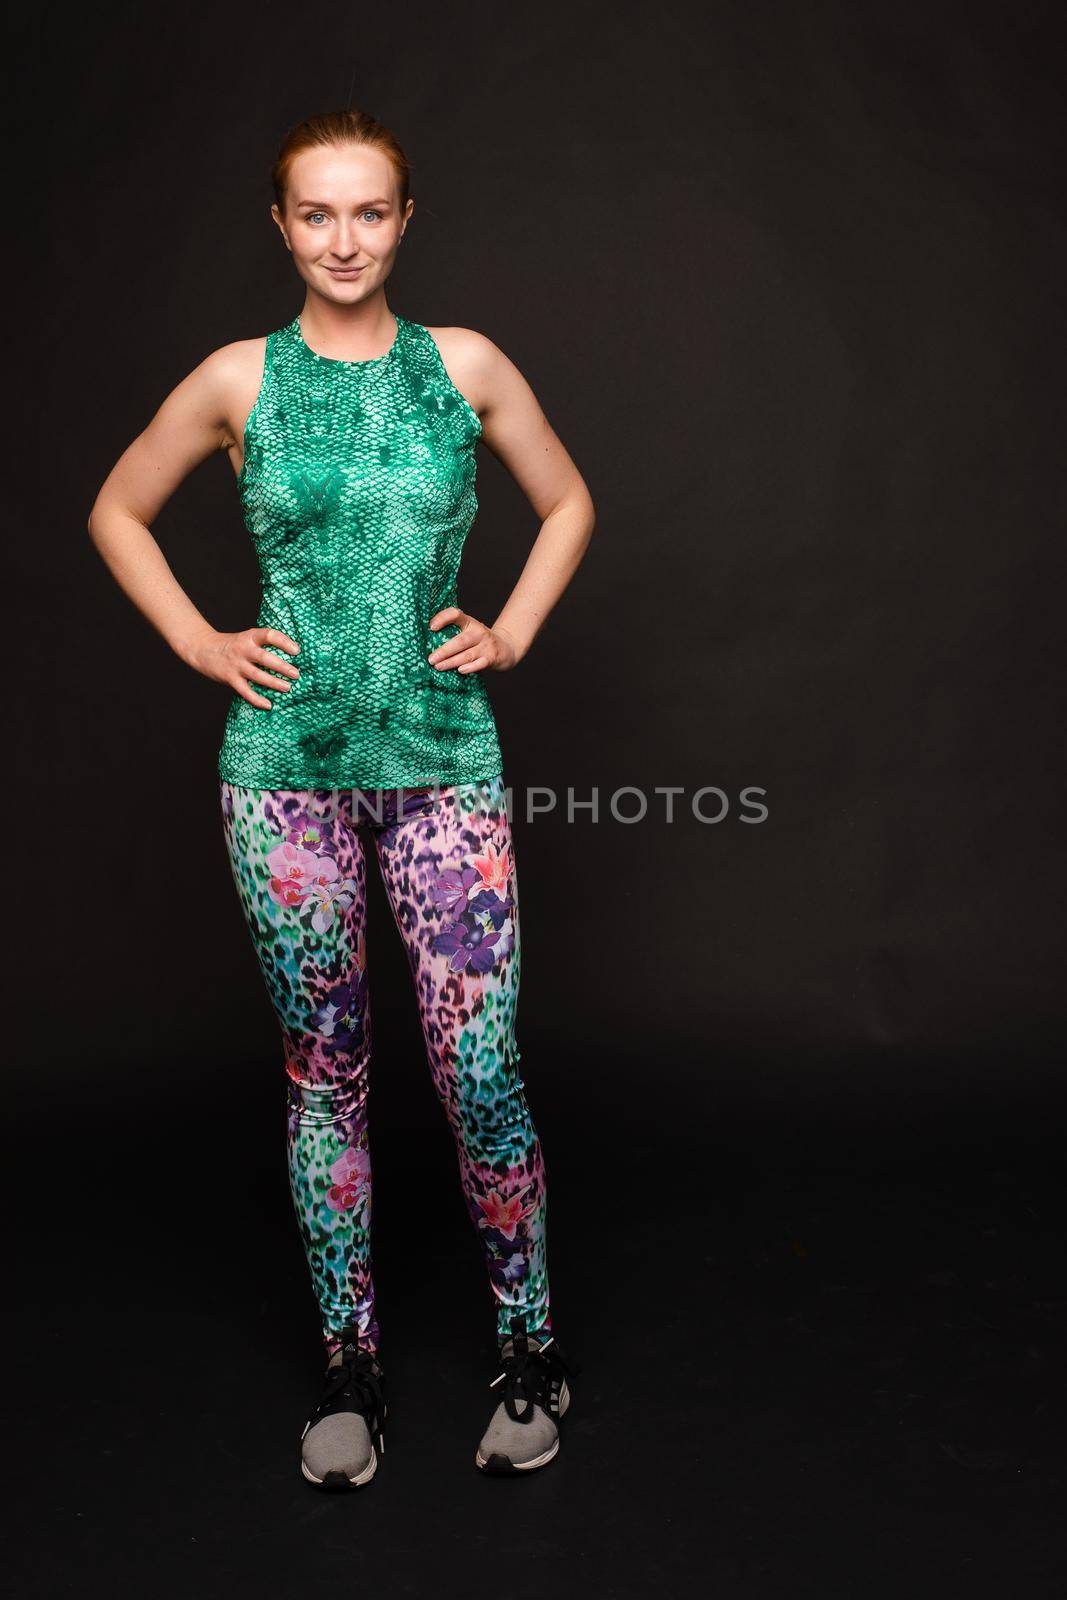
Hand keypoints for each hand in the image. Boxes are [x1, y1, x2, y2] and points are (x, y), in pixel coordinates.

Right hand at [185, 625, 300, 709]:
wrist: (203, 649)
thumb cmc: (233, 646)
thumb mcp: (247, 638)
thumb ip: (264, 645)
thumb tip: (291, 658)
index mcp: (250, 637)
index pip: (269, 635)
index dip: (284, 642)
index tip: (297, 651)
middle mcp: (243, 649)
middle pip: (265, 657)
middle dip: (283, 667)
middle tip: (296, 674)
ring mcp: (236, 664)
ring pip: (257, 675)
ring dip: (274, 683)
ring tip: (287, 688)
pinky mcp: (230, 678)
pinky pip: (245, 691)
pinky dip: (257, 699)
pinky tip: (269, 705)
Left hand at [426, 608, 519, 674]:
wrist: (506, 647)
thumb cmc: (479, 641)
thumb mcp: (468, 631)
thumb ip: (453, 632)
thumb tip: (427, 641)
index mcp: (470, 622)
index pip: (456, 615)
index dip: (443, 618)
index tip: (431, 627)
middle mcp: (479, 632)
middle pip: (460, 641)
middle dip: (444, 651)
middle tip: (431, 658)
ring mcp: (486, 645)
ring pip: (467, 655)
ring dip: (451, 662)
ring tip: (438, 666)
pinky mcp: (492, 658)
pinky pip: (480, 664)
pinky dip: (470, 668)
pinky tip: (460, 670)